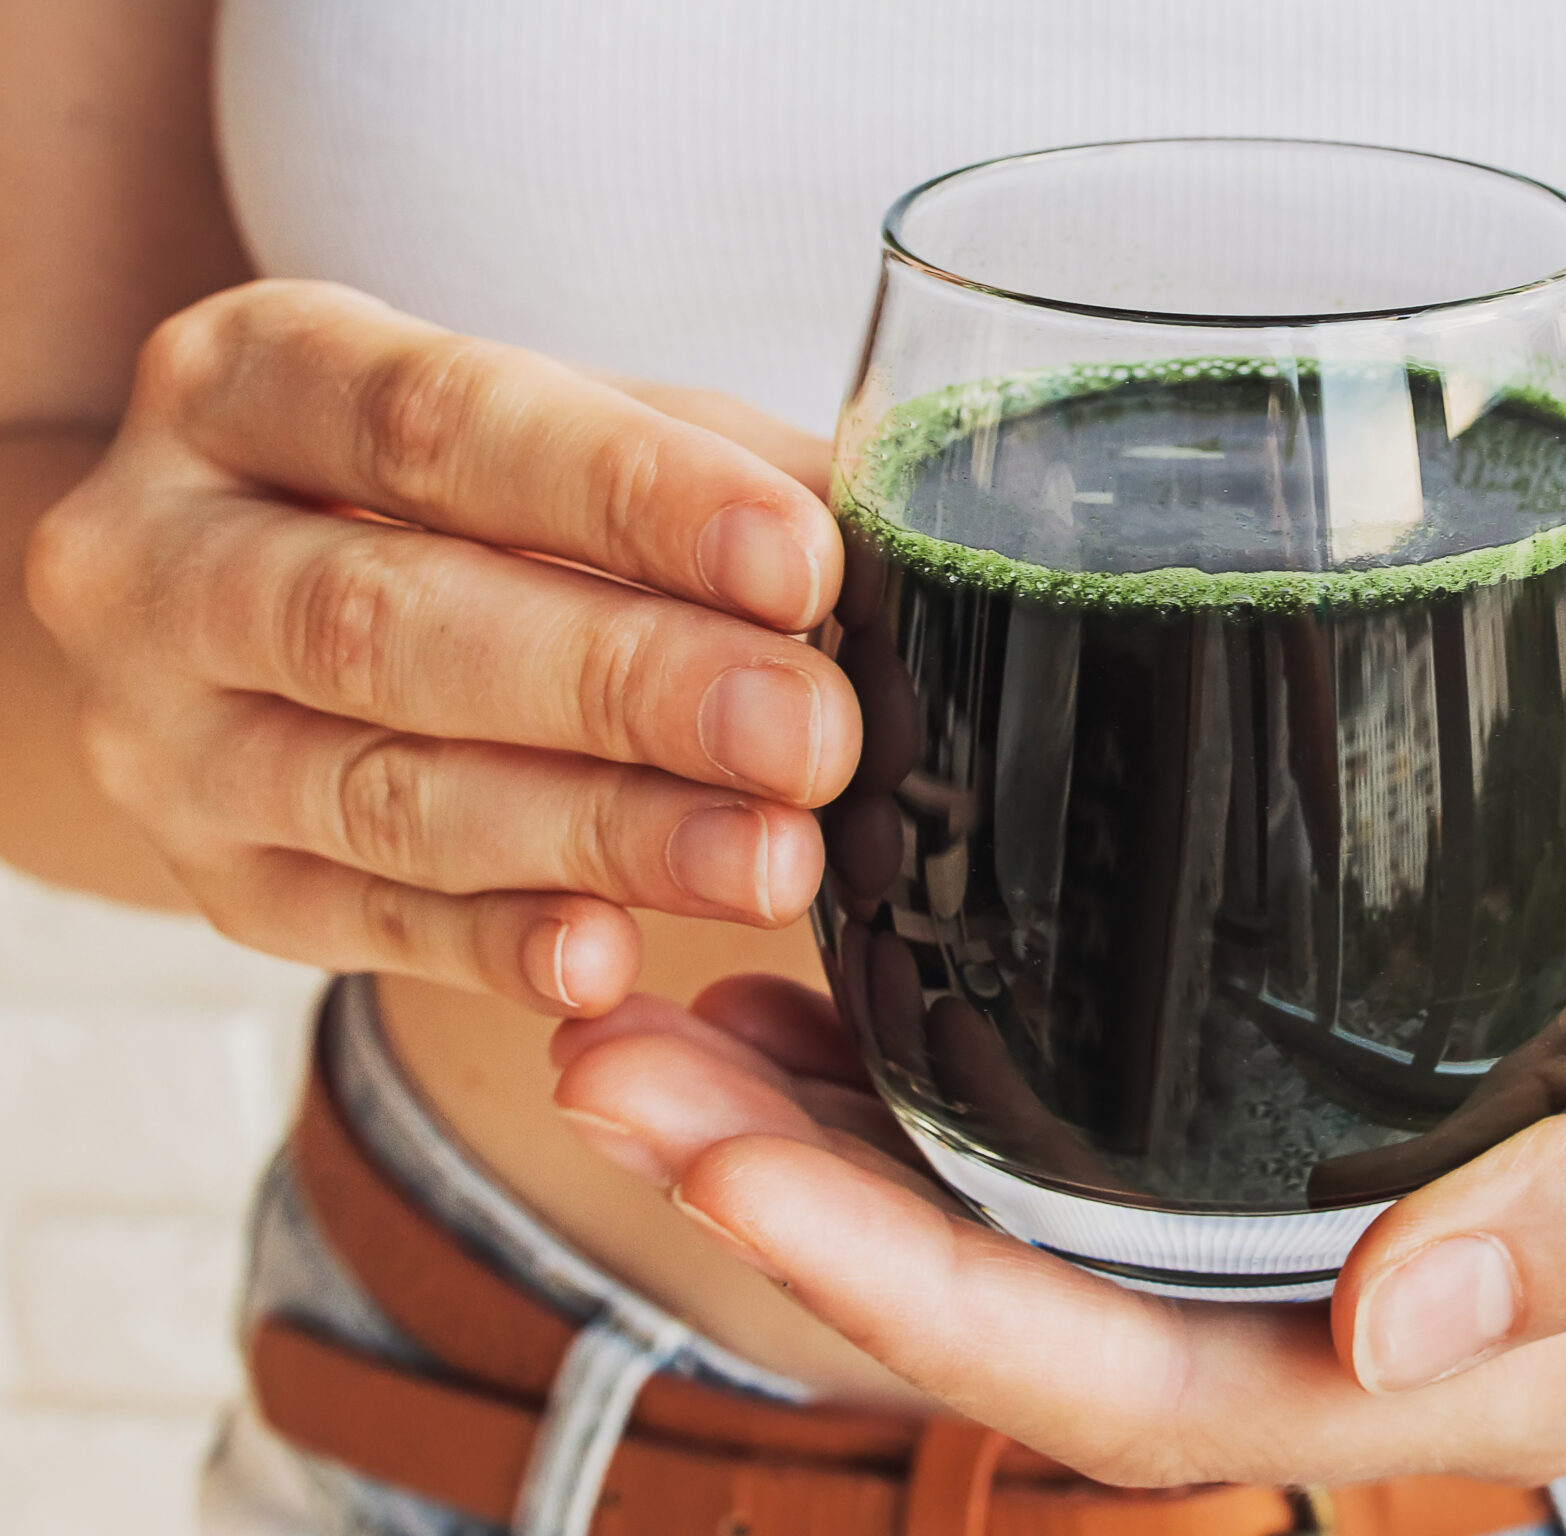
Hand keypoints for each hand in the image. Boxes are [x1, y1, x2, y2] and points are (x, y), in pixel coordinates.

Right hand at [23, 280, 860, 1012]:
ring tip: (771, 859)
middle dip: (624, 683)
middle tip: (808, 733)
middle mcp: (159, 553)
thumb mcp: (563, 440)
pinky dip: (496, 947)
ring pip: (385, 794)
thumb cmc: (460, 504)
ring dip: (600, 833)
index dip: (625, 493)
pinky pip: (362, 927)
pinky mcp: (215, 882)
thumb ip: (713, 474)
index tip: (797, 558)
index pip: (438, 422)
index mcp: (250, 377)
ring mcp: (164, 736)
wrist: (245, 622)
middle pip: (391, 621)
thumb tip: (892, 538)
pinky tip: (612, 956)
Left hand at [553, 694, 1565, 1484]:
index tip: (736, 1167)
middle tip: (614, 1055)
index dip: (927, 1308)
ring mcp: (1310, 1228)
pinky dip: (911, 1076)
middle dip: (807, 1217)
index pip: (1156, 1393)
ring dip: (818, 1145)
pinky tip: (793, 976)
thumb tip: (1399, 1342)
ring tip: (631, 1008)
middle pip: (1034, 1324)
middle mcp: (1368, 1321)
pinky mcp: (1276, 1122)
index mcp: (1487, 1358)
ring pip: (1021, 1238)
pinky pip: (1065, 1141)